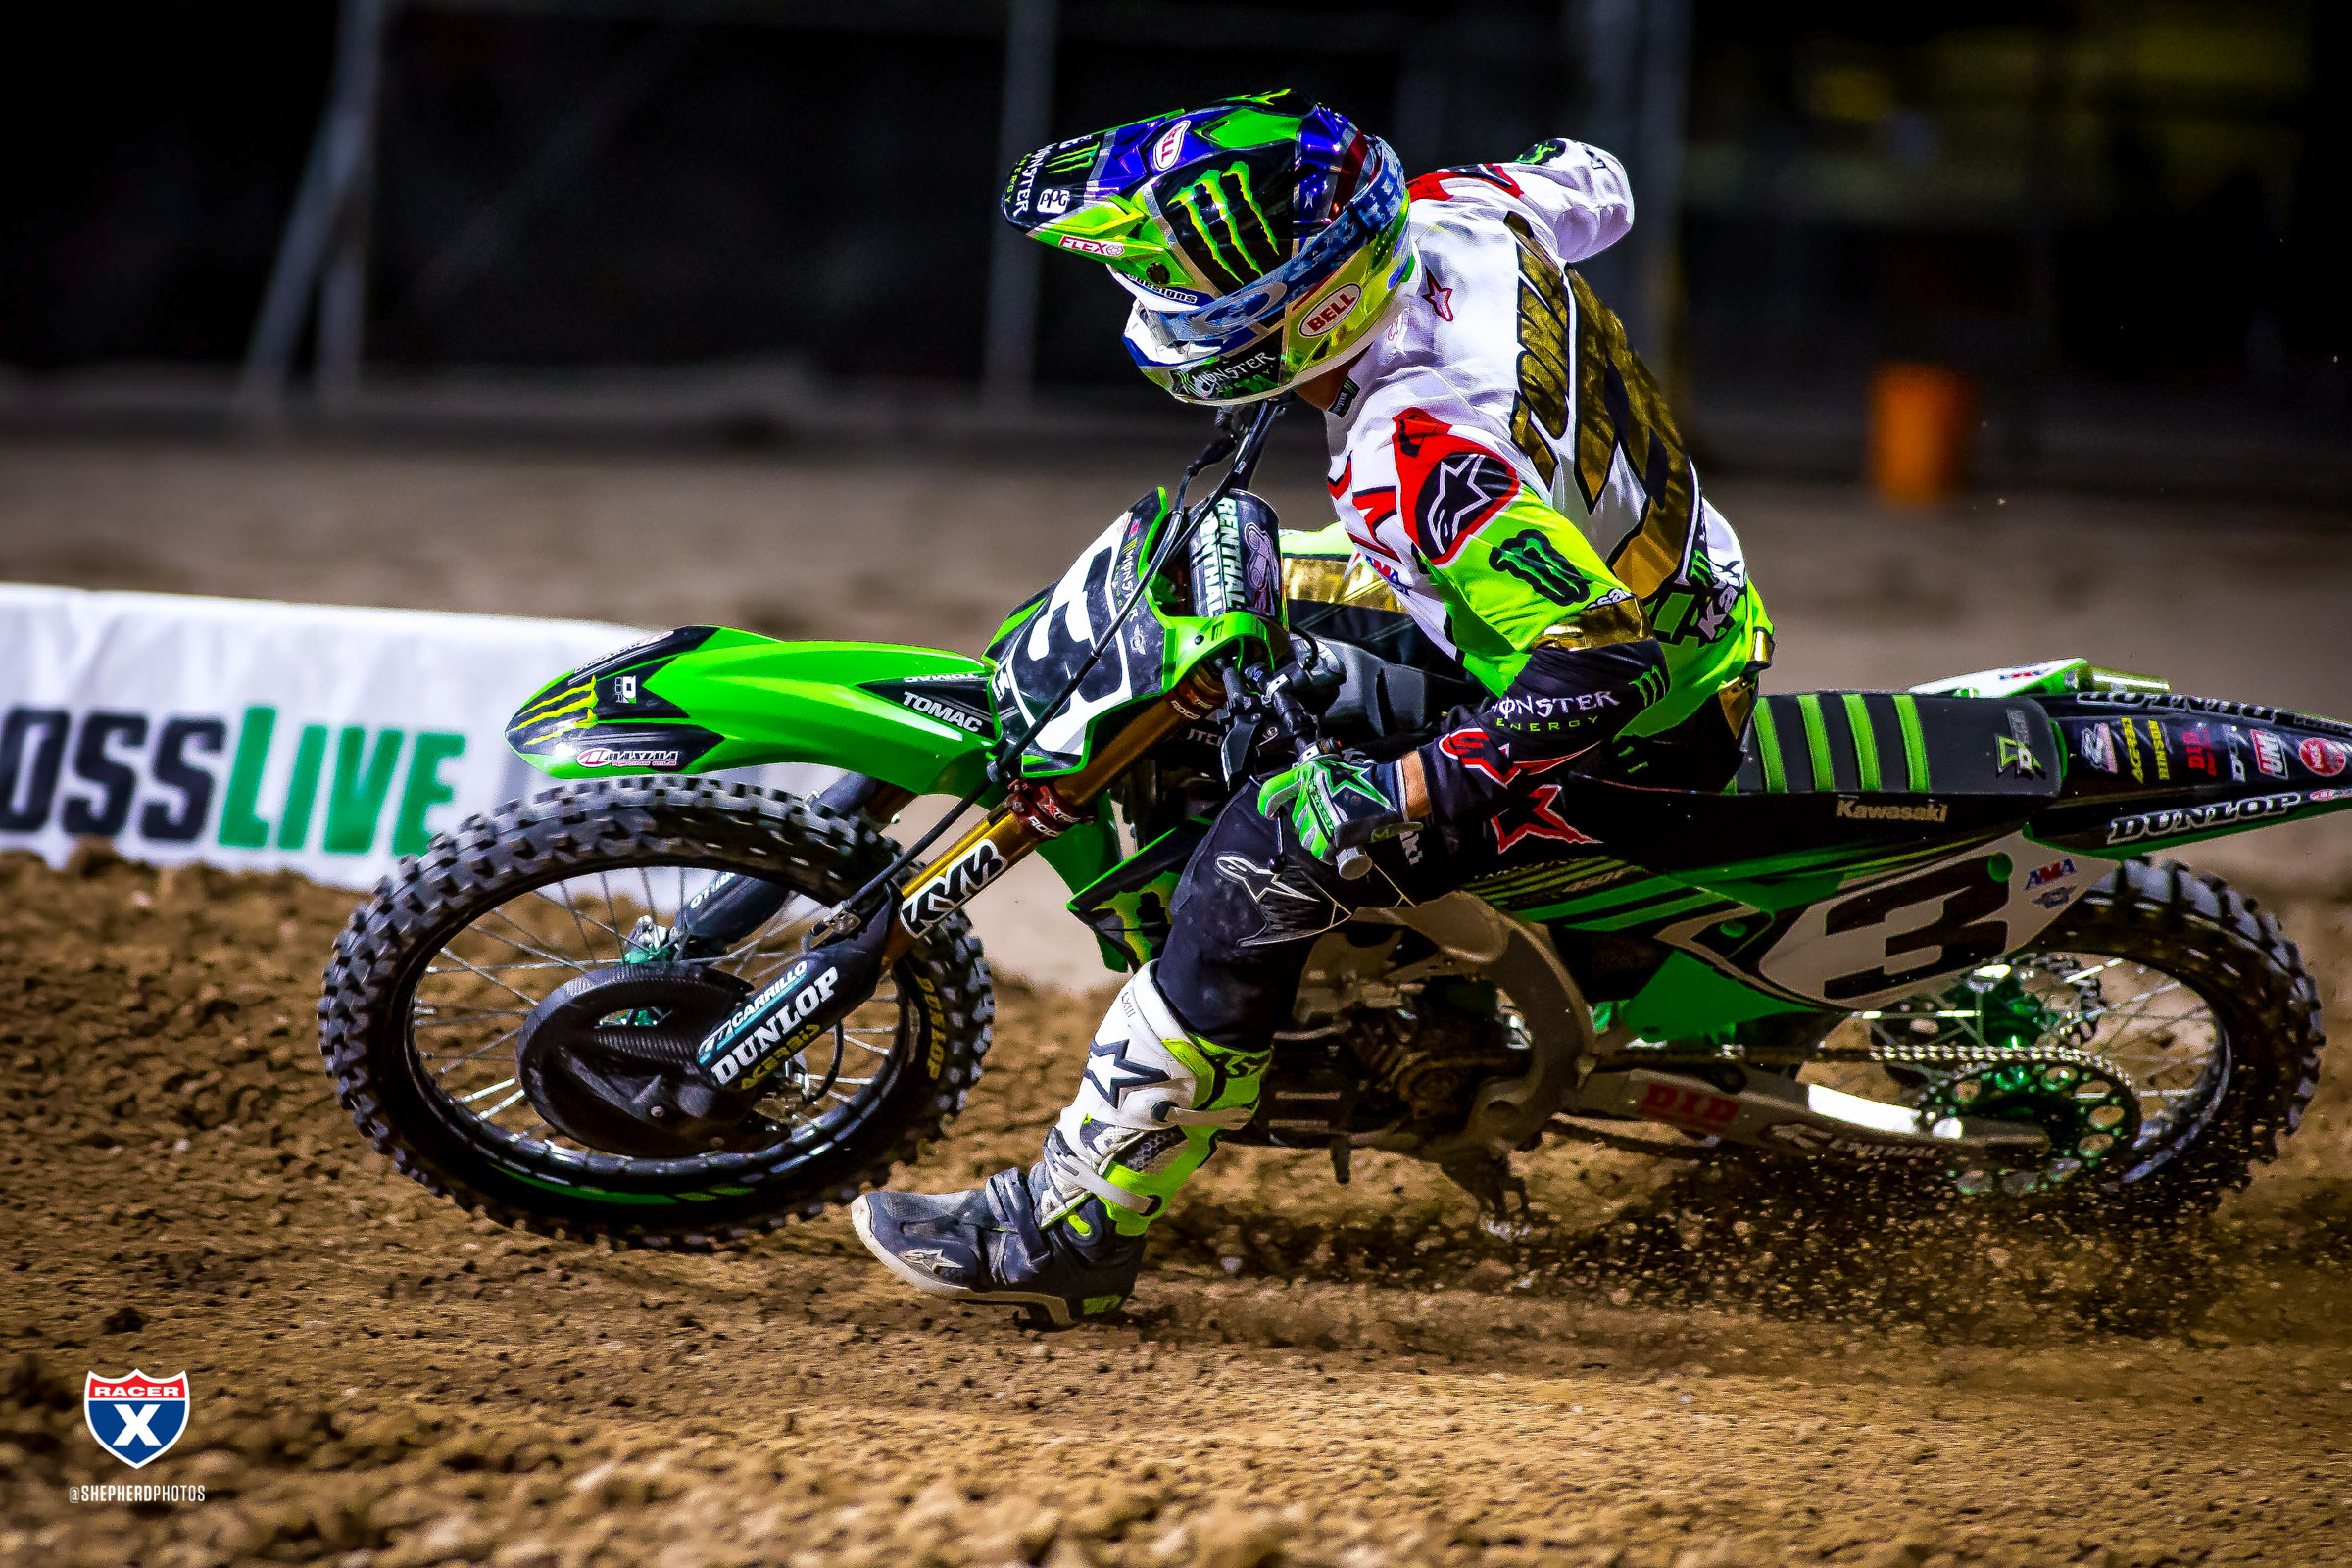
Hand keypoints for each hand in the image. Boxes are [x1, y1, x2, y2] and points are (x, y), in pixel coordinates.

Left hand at [1256, 750, 1406, 867]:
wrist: (1388, 791)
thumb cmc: (1365, 780)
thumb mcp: (1332, 769)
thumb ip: (1316, 779)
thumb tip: (1303, 794)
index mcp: (1307, 775)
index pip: (1274, 790)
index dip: (1267, 803)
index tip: (1269, 811)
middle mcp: (1309, 795)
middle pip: (1296, 821)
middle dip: (1309, 825)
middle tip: (1327, 822)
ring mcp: (1319, 816)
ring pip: (1307, 839)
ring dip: (1318, 840)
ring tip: (1333, 836)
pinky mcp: (1331, 834)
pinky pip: (1321, 851)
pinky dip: (1328, 853)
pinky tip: (1337, 848)